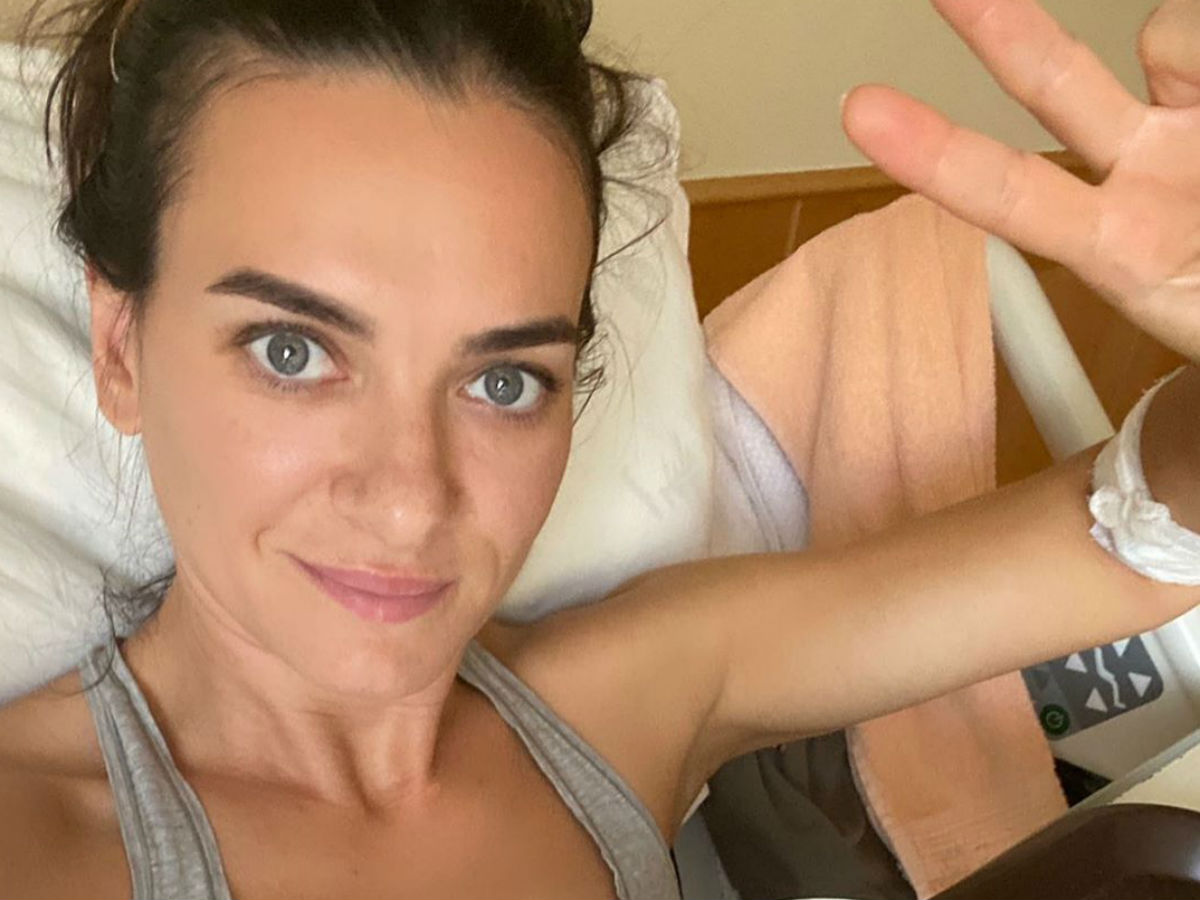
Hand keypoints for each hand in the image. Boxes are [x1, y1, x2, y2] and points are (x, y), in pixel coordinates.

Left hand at [842, 0, 1199, 362]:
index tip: (861, 111)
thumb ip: (1139, 244)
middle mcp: (1139, 176)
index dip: (939, 156)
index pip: (1013, 196)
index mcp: (1120, 249)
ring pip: (1165, 33)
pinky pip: (1188, 40)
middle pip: (1055, 82)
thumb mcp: (1192, 306)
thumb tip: (1148, 130)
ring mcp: (1185, 130)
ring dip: (1185, 47)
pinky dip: (1193, 52)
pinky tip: (1196, 93)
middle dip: (1000, 26)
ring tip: (1197, 150)